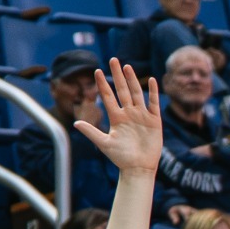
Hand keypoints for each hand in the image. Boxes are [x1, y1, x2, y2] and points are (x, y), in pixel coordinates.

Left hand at [71, 60, 161, 177]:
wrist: (138, 168)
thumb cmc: (121, 158)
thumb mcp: (104, 143)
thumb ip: (91, 132)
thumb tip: (75, 123)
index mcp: (116, 117)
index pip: (108, 96)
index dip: (103, 84)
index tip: (97, 71)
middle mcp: (128, 113)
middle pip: (122, 90)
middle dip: (118, 75)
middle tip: (113, 59)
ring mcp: (141, 116)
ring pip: (136, 93)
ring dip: (132, 80)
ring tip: (127, 66)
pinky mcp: (154, 120)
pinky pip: (153, 103)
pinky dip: (153, 92)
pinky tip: (151, 80)